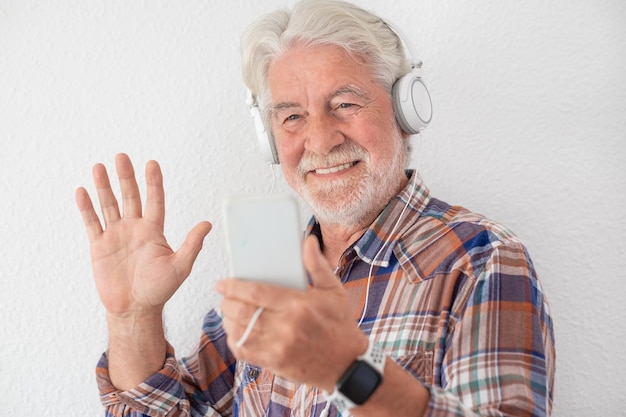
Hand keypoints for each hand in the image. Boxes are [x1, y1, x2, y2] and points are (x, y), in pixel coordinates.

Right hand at [76, 153, 211, 318]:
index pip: (155, 201)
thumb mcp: (180, 266)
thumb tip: (207, 223)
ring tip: (99, 167)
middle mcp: (135, 229)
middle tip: (121, 156)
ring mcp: (116, 236)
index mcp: (154, 231)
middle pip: (130, 197)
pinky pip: (92, 223)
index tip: (151, 163)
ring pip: (109, 205)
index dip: (153, 183)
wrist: (135, 309)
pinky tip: (82, 191)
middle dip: (125, 177)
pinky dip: (87, 207)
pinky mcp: (99, 246)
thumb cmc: (160, 290)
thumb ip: (192, 244)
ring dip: (104, 187)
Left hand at [217, 235, 367, 390]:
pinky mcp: (274, 363)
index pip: (256, 292)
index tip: (223, 283)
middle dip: (227, 302)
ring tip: (228, 311)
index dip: (234, 286)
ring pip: (239, 331)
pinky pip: (244, 351)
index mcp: (299, 304)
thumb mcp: (334, 291)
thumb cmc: (340, 326)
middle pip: (243, 311)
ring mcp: (278, 348)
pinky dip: (234, 340)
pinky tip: (236, 331)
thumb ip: (317, 265)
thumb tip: (308, 241)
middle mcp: (286, 326)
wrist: (347, 364)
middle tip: (225, 296)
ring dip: (227, 320)